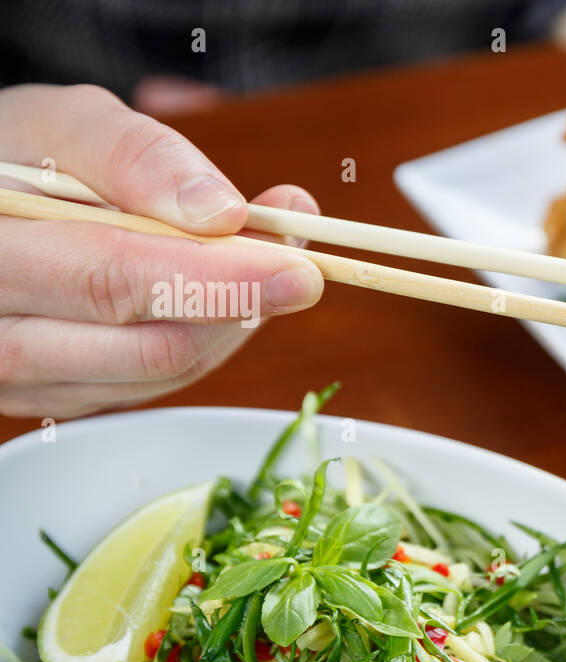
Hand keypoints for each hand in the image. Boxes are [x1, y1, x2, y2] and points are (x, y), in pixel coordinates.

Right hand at [0, 84, 324, 418]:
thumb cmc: (18, 156)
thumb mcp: (62, 127)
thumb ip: (136, 157)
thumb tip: (221, 213)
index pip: (112, 283)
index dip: (216, 281)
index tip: (295, 270)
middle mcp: (0, 336)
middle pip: (149, 348)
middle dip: (242, 305)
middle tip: (303, 267)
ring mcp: (26, 380)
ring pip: (163, 374)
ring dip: (233, 322)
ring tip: (271, 260)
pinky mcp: (61, 397)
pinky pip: (155, 383)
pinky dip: (208, 337)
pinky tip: (230, 292)